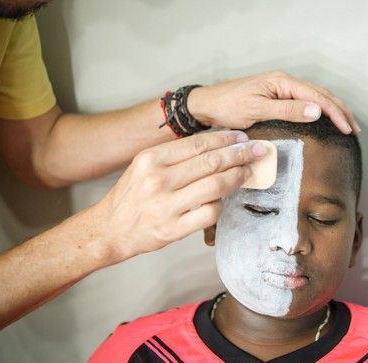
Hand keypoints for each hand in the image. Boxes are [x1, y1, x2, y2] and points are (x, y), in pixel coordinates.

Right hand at [93, 130, 265, 261]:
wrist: (110, 229)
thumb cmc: (132, 196)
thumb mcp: (145, 166)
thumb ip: (175, 156)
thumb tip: (216, 145)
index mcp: (151, 159)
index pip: (198, 144)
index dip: (225, 139)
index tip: (242, 137)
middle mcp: (158, 180)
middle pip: (211, 162)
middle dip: (240, 155)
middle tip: (257, 151)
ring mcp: (166, 206)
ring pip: (215, 186)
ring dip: (237, 177)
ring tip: (248, 172)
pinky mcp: (173, 229)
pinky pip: (209, 213)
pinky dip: (222, 205)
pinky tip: (225, 199)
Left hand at [187, 71, 359, 133]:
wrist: (207, 104)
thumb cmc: (228, 106)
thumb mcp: (257, 110)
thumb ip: (287, 111)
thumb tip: (317, 111)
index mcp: (283, 82)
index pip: (317, 97)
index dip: (335, 113)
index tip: (348, 129)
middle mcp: (285, 81)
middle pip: (321, 94)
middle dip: (340, 110)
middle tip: (354, 129)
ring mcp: (282, 88)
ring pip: (316, 96)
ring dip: (333, 109)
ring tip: (347, 124)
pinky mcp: (277, 96)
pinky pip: (305, 101)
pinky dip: (320, 110)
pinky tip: (325, 119)